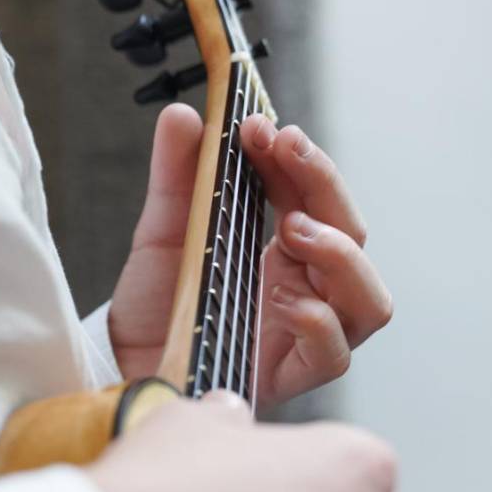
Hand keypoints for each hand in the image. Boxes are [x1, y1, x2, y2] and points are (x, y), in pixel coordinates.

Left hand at [108, 104, 392, 405]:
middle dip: (323, 184)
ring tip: (291, 227)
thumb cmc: (156, 302)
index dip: (301, 160)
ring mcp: (305, 334)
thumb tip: (181, 114)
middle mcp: (309, 288)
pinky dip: (317, 322)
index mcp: (288, 250)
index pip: (317, 198)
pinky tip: (282, 297)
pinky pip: (332, 355)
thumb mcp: (161, 231)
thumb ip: (176, 175)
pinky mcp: (288, 377)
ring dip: (338, 255)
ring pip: (368, 299)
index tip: (263, 127)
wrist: (122, 362)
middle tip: (284, 148)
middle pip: (351, 236)